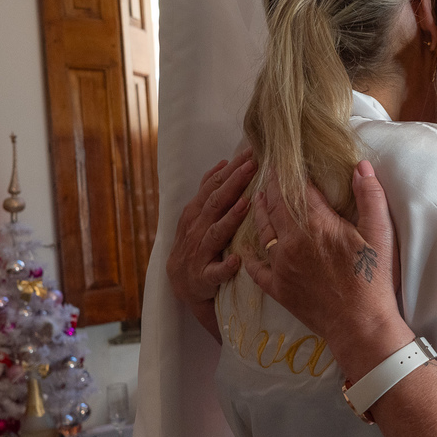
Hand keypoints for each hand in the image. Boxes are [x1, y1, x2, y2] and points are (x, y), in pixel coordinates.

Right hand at [167, 148, 256, 339]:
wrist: (183, 284)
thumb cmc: (196, 244)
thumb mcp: (198, 215)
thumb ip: (209, 190)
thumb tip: (222, 162)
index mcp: (196, 213)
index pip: (214, 186)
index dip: (232, 169)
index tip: (251, 153)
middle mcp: (196, 229)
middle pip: (215, 203)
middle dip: (234, 183)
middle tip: (253, 166)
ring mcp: (199, 253)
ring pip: (215, 233)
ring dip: (230, 218)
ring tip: (246, 203)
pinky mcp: (204, 277)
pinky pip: (215, 272)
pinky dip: (225, 267)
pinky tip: (237, 261)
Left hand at [246, 161, 411, 380]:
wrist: (360, 325)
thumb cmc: (373, 279)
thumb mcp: (381, 233)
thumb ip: (370, 197)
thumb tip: (361, 166)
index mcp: (316, 224)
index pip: (296, 189)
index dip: (288, 171)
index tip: (281, 159)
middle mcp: (292, 241)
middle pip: (275, 205)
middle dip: (269, 186)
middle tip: (264, 171)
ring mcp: (281, 265)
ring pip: (262, 231)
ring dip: (258, 211)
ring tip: (256, 198)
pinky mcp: (278, 288)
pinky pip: (256, 268)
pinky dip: (249, 255)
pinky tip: (245, 247)